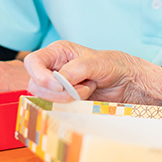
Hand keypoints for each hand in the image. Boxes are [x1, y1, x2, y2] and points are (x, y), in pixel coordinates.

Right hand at [24, 40, 161, 104]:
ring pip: (43, 98)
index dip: (39, 74)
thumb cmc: (115, 66)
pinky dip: (68, 107)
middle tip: (82, 88)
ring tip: (88, 90)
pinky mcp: (63, 102)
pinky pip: (54, 108)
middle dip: (57, 90)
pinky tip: (85, 99)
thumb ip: (77, 69)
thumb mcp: (98, 62)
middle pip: (35, 84)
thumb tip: (59, 80)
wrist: (128, 84)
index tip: (57, 84)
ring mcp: (57, 87)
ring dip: (66, 98)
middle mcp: (53, 69)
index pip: (32, 62)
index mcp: (58, 52)